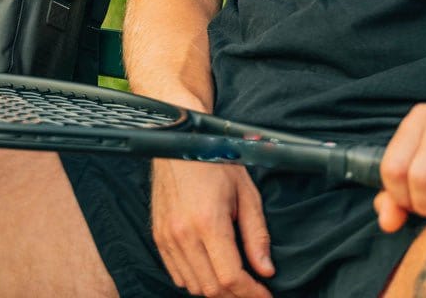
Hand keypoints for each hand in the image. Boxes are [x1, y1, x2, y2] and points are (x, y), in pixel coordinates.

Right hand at [151, 158, 273, 296]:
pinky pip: (177, 274)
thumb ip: (256, 234)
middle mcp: (183, 234)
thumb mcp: (245, 192)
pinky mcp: (159, 236)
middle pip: (211, 288)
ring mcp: (167, 237)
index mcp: (208, 222)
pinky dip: (195, 281)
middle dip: (236, 296)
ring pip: (193, 286)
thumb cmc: (215, 161)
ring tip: (235, 283)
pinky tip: (211, 271)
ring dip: (216, 291)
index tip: (266, 296)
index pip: (230, 277)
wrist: (180, 143)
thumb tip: (265, 270)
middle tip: (254, 291)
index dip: (251, 294)